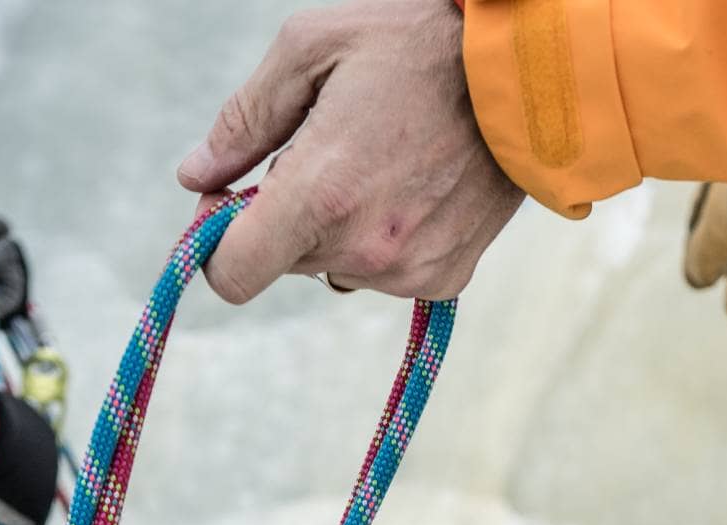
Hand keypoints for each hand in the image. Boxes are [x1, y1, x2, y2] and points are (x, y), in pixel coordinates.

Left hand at [177, 0, 522, 302]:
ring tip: (383, 161)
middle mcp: (362, 248)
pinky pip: (387, 274)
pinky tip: (416, 187)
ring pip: (336, 267)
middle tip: (327, 153)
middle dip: (289, 216)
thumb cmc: (416, 43)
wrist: (531, 75)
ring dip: (341, 226)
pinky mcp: (444, 280)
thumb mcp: (312, 48)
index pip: (233, 273)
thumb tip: (195, 176)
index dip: (219, 244)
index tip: (231, 204)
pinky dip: (387, 240)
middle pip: (284, 261)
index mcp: (319, 194)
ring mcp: (407, 271)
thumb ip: (243, 120)